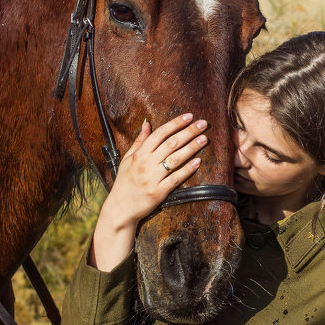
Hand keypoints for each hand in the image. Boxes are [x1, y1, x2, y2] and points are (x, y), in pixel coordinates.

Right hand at [91, 113, 207, 271]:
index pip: (160, 133)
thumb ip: (139, 141)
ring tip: (204, 139)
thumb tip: (147, 123)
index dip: (175, 123)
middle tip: (203, 124)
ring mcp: (153, 178)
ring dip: (191, 148)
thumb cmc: (125, 181)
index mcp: (139, 154)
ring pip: (175, 159)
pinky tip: (198, 161)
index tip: (189, 116)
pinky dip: (187, 169)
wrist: (121, 207)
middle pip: (171, 143)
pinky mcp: (159, 192)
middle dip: (188, 132)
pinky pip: (176, 178)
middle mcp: (146, 164)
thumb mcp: (128, 159)